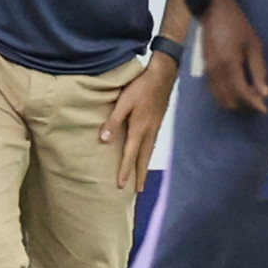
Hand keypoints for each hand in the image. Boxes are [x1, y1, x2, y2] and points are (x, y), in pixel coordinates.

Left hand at [102, 54, 175, 189]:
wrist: (163, 75)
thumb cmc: (141, 86)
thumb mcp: (124, 101)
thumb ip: (114, 120)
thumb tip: (104, 140)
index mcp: (139, 129)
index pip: (130, 155)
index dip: (125, 171)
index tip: (121, 186)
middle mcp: (149, 132)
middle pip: (144, 159)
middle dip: (140, 176)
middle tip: (138, 192)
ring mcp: (155, 128)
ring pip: (149, 153)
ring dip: (145, 168)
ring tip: (142, 179)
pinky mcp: (157, 123)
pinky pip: (152, 145)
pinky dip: (148, 156)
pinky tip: (146, 156)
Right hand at [197, 0, 267, 113]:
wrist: (213, 10)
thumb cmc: (237, 24)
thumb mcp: (253, 44)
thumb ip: (258, 70)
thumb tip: (265, 92)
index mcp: (229, 64)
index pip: (242, 93)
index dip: (254, 103)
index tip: (265, 109)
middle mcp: (216, 71)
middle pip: (229, 100)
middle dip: (244, 106)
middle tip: (258, 104)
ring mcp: (208, 70)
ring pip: (219, 97)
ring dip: (234, 103)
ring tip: (249, 100)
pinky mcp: (205, 68)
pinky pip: (214, 90)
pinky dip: (225, 96)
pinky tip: (236, 92)